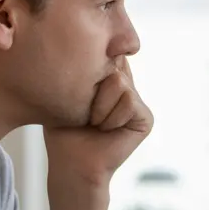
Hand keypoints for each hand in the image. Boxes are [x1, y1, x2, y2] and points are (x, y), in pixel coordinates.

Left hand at [44, 57, 153, 186]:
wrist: (71, 163)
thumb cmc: (62, 131)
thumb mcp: (65, 91)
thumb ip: (82, 67)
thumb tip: (92, 45)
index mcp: (108, 79)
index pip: (108, 53)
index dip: (95, 61)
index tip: (80, 89)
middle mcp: (126, 87)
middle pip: (113, 63)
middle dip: (92, 90)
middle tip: (85, 114)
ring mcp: (137, 103)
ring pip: (120, 82)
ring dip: (99, 107)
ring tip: (94, 123)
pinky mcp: (146, 118)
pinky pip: (129, 100)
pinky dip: (110, 116)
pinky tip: (105, 130)